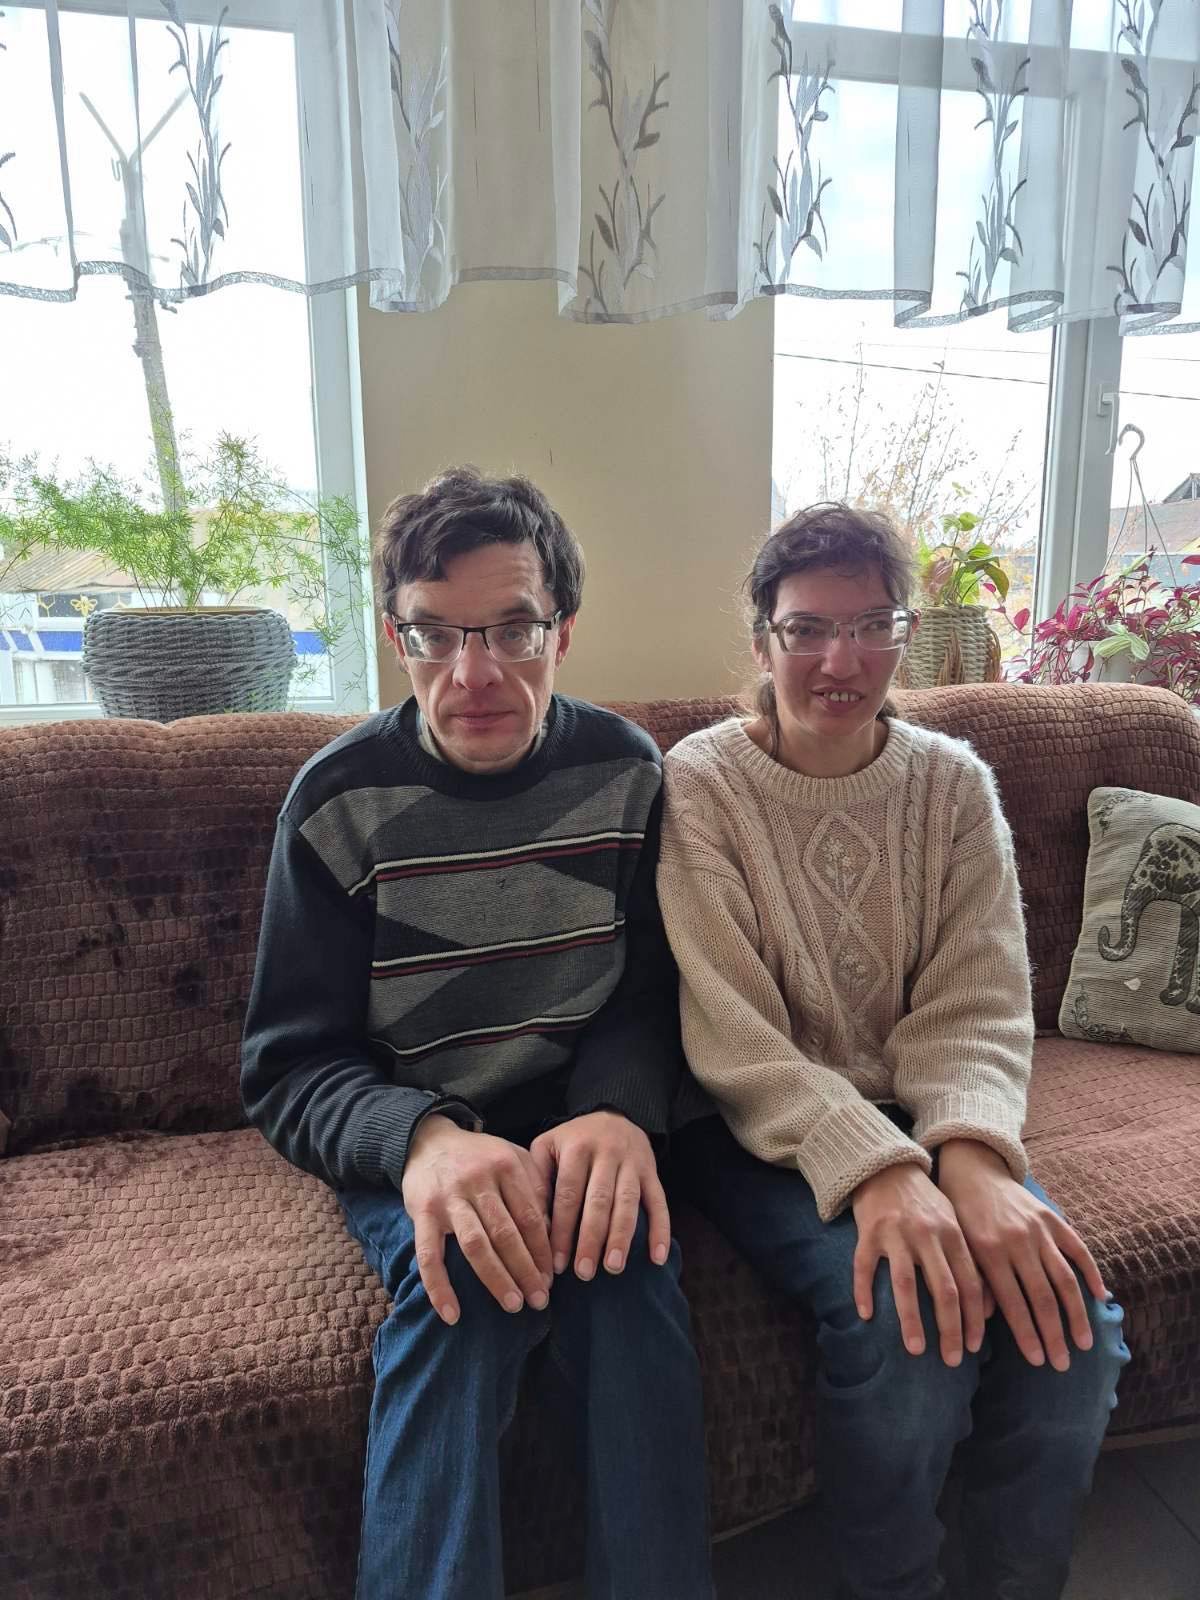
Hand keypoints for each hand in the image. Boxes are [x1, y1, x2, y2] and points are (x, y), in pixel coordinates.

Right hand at [401, 1115, 552, 1325]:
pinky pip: (429, 1256)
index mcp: (505, 1166)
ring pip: (475, 1245)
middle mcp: (478, 1180)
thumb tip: (553, 1231)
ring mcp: (448, 1198)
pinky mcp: (422, 1213)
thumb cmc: (480, 1156)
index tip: (552, 1279)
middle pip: (506, 1233)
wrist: (428, 1141)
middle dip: (526, 1270)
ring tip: (513, 1305)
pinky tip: (452, 1314)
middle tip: (540, 1300)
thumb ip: (535, 1187)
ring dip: (496, 1279)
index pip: (530, 1215)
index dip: (543, 1250)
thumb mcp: (513, 1157)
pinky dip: (439, 1288)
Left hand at [529, 1111, 670, 1280]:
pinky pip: (660, 1202)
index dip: (562, 1229)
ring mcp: (633, 1162)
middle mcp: (607, 1153)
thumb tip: (535, 1223)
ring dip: (622, 1237)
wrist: (614, 1114)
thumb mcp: (547, 1146)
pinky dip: (661, 1230)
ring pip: (629, 1202)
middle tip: (583, 1272)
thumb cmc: (573, 1140)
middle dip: (591, 1238)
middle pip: (599, 1200)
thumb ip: (537, 1178)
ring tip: (613, 1268)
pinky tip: (657, 1257)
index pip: (568, 1194)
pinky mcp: (652, 1172)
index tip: (556, 1262)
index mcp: (577, 1147)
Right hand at [851, 1160, 987, 1366]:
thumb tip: (987, 1309)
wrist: (888, 1165)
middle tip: (952, 1361)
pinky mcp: (868, 1231)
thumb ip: (968, 1260)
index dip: (973, 1319)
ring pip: (905, 1284)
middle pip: (943, 1290)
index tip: (973, 1348)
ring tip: (915, 1349)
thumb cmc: (926, 1202)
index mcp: (953, 1234)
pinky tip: (865, 1315)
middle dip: (951, 1329)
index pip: (970, 1284)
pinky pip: (864, 1266)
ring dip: (912, 1320)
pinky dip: (864, 1291)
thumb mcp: (954, 1223)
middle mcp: (927, 1235)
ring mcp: (896, 1233)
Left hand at [937, 1139, 1106, 1371]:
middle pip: (1043, 1297)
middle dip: (1054, 1335)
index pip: (1013, 1303)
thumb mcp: (958, 1248)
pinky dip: (1091, 1273)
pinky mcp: (1052, 1218)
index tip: (1038, 1362)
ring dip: (1076, 1315)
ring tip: (1083, 1343)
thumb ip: (974, 1284)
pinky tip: (1100, 1297)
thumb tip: (983, 1326)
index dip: (1027, 1335)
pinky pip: (1078, 1248)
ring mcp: (1039, 1229)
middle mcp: (1018, 1242)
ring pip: (1064, 1279)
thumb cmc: (959, 1216)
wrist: (972, 1170)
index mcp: (989, 1252)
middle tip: (1062, 1365)